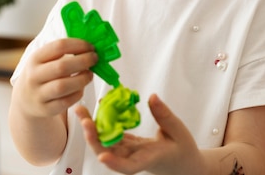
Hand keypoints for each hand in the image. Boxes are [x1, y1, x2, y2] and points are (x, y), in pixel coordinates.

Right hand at [14, 38, 97, 118]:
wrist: (25, 98)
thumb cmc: (42, 73)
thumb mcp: (44, 59)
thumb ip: (62, 52)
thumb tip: (89, 46)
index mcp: (35, 58)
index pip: (59, 46)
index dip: (79, 45)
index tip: (90, 46)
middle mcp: (33, 76)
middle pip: (62, 67)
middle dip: (83, 61)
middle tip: (95, 58)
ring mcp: (38, 94)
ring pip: (63, 86)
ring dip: (82, 79)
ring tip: (90, 74)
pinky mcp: (45, 109)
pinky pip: (66, 102)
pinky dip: (77, 94)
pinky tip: (81, 87)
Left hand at [75, 94, 205, 174]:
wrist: (182, 163)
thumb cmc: (182, 149)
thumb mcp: (178, 130)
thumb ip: (164, 115)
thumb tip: (152, 97)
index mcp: (149, 158)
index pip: (129, 166)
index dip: (115, 163)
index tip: (103, 156)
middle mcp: (134, 158)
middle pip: (109, 154)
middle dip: (94, 139)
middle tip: (84, 120)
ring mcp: (128, 153)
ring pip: (106, 145)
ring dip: (92, 130)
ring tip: (81, 111)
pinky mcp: (126, 146)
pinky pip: (111, 137)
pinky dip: (102, 125)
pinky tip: (95, 112)